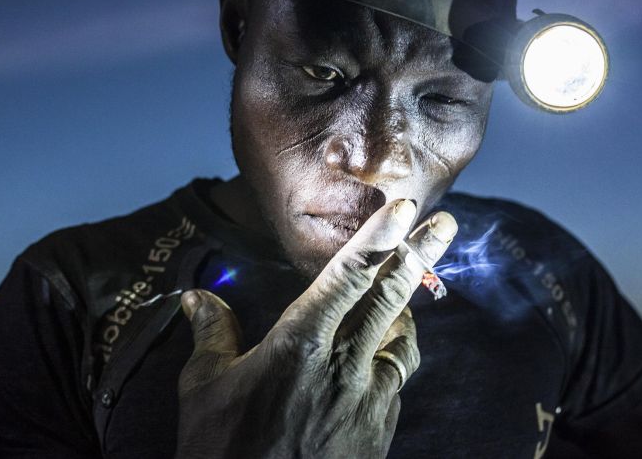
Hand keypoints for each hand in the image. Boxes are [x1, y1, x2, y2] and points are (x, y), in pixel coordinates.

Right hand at [174, 199, 455, 458]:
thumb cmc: (222, 453)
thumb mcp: (204, 391)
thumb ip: (212, 335)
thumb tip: (196, 296)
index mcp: (298, 345)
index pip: (346, 277)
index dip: (377, 237)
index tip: (403, 207)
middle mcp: (342, 364)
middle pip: (389, 296)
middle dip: (419, 253)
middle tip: (445, 224)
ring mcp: (368, 397)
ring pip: (401, 335)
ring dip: (405, 306)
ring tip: (407, 286)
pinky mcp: (381, 426)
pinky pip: (396, 375)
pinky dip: (395, 352)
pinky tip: (387, 346)